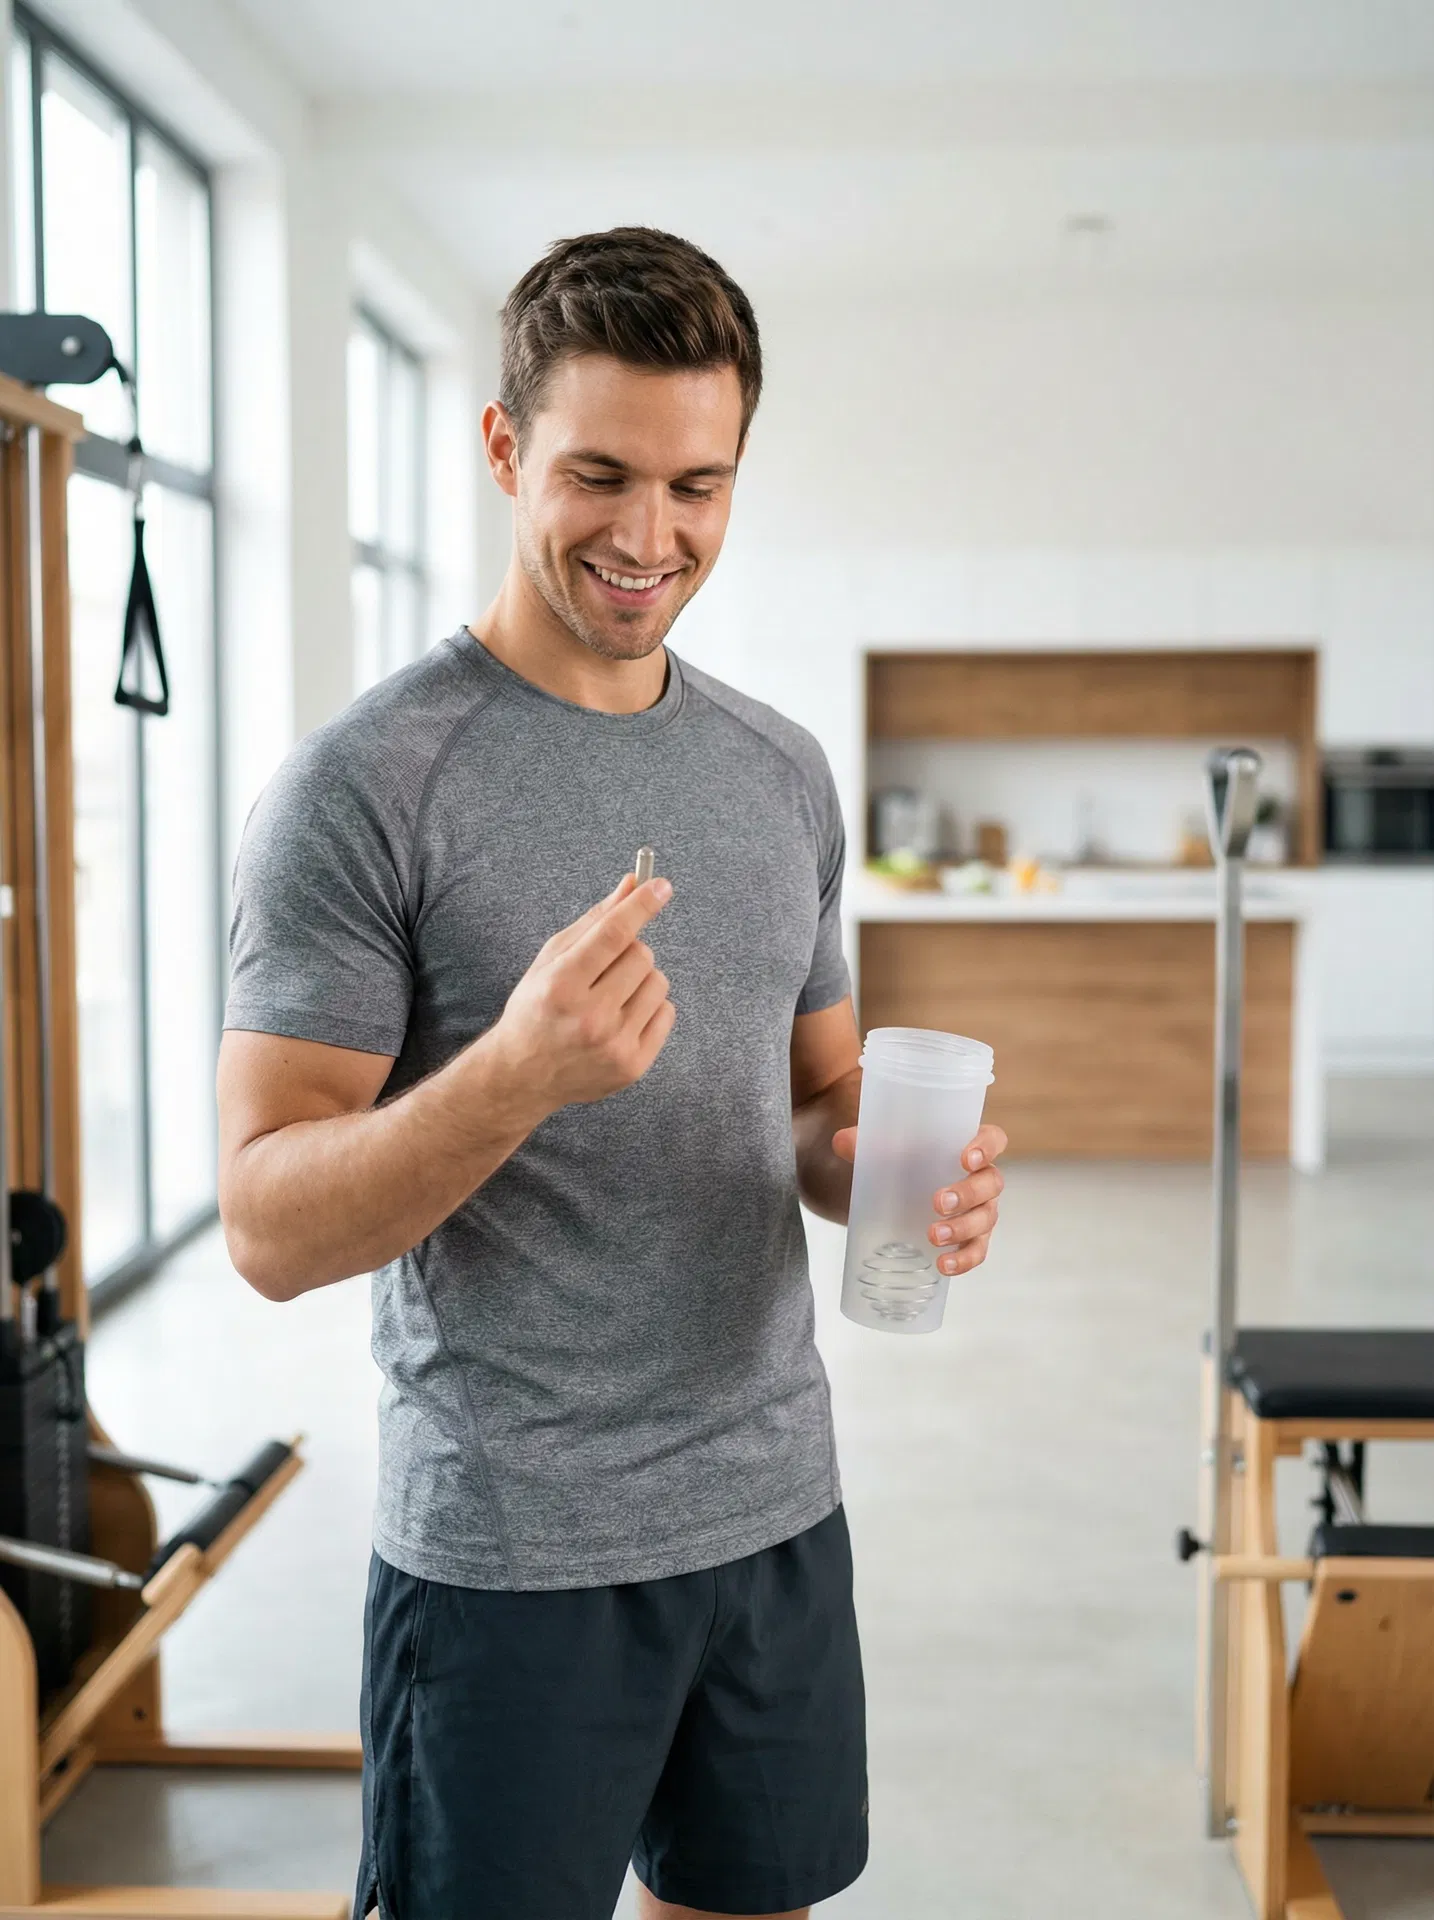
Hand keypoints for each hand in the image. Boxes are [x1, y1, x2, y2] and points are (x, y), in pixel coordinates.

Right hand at [486, 873, 675, 1120]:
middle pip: (641, 955)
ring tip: (612, 997)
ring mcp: (614, 1045)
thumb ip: (593, 922)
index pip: (613, 934)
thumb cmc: (537, 1009)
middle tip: (605, 970)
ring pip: (658, 982)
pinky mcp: (633, 1065)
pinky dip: (650, 1008)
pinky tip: (622, 1019)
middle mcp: (589, 1017)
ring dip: (641, 981)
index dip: (640, 905)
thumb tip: (632, 884)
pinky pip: (667, 1013)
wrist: (524, 1075)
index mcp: (561, 985)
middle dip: (629, 953)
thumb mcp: (551, 960)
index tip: (660, 886)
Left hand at [831, 1121, 1007, 1277]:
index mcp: (968, 1145)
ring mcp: (980, 1209)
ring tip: (933, 1236)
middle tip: (937, 1202)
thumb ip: (865, 1141)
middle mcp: (982, 1177)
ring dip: (963, 1229)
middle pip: (991, 1184)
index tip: (966, 1158)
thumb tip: (842, 1141)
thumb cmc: (902, 1158)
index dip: (986, 1147)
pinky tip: (944, 1266)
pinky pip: (977, 1251)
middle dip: (968, 1194)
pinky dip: (964, 1260)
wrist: (896, 1187)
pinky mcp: (971, 1237)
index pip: (993, 1139)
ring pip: (986, 1219)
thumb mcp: (884, 1147)